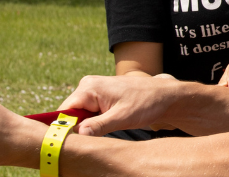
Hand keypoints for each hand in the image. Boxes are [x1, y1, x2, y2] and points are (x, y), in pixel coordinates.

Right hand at [57, 74, 185, 135]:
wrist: (164, 96)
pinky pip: (89, 112)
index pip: (64, 111)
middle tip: (90, 140)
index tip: (70, 142)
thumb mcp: (122, 118)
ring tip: (102, 131)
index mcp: (89, 88)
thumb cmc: (146, 103)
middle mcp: (87, 86)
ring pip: (80, 115)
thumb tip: (78, 133)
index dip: (65, 128)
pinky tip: (106, 126)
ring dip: (87, 126)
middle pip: (70, 113)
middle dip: (78, 128)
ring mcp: (93, 90)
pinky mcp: (100, 96)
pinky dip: (94, 122)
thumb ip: (98, 126)